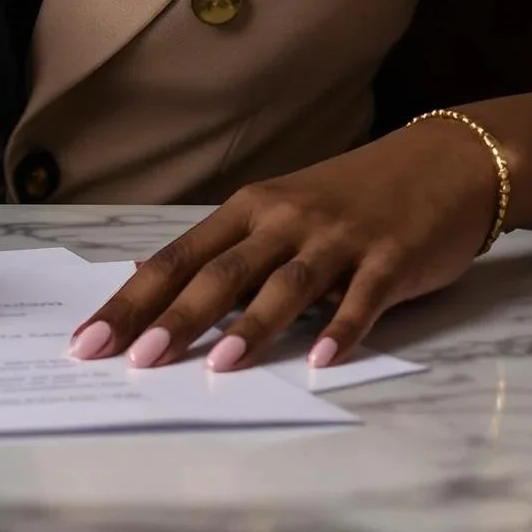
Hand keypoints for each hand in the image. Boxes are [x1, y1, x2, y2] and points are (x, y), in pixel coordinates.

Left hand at [69, 117, 502, 370]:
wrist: (442, 163)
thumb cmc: (350, 197)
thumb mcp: (279, 212)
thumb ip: (223, 250)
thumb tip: (145, 279)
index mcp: (250, 210)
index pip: (178, 258)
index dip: (132, 299)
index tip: (89, 340)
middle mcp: (285, 219)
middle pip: (221, 272)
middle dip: (175, 317)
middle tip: (134, 359)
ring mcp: (338, 237)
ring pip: (285, 284)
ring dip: (251, 326)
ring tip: (217, 368)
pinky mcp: (389, 257)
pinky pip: (361, 297)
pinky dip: (340, 327)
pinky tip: (320, 359)